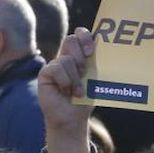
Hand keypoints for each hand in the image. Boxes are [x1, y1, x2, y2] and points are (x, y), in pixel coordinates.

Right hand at [37, 29, 96, 152]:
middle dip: (80, 54)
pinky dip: (65, 81)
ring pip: (66, 59)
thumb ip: (96, 64)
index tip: (91, 52)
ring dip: (75, 77)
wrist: (72, 118)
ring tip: (77, 91)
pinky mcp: (45, 73)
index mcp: (80, 55)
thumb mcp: (94, 80)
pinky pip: (56, 68)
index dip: (85, 37)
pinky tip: (66, 92)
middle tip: (85, 70)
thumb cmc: (85, 99)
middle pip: (71, 39)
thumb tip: (108, 50)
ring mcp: (55, 65)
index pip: (80, 34)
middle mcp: (66, 57)